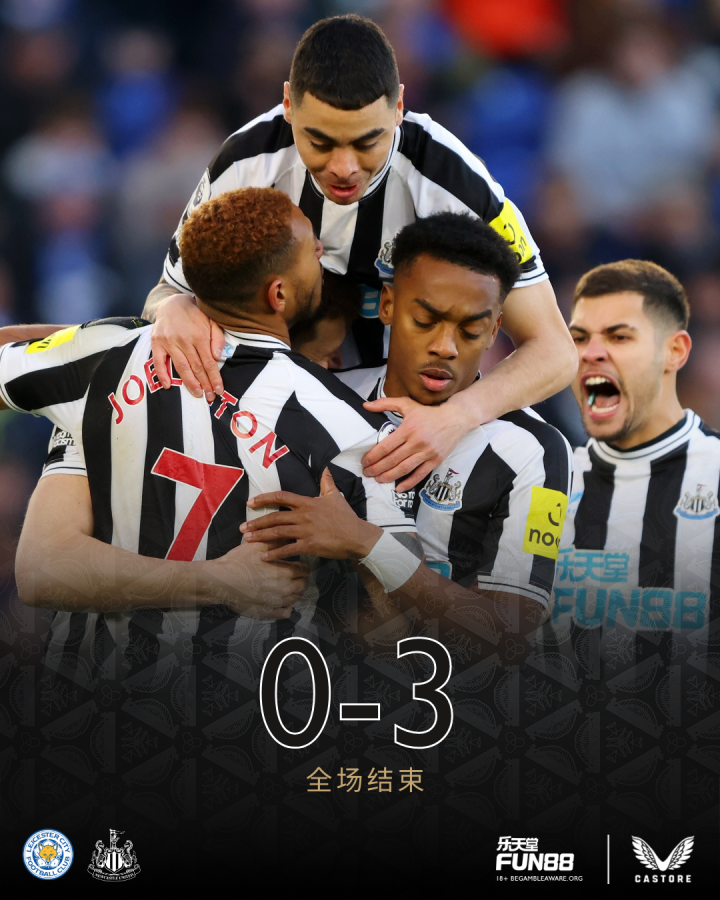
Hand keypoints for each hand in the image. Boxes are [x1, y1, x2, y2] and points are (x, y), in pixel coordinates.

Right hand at [151, 294, 225, 400]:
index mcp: (199, 335)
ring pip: (181, 367)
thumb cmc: (195, 314)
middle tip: (210, 397)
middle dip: (204, 384)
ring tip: (197, 394)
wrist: (172, 302)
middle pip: (196, 367)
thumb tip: (218, 356)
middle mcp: (184, 340)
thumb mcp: (212, 321)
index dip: (214, 378)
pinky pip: (159, 361)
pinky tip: (167, 385)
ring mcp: (169, 342)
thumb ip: (217, 338)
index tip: (219, 390)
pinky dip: (162, 374)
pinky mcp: (157, 342)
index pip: (209, 362)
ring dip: (189, 383)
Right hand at [204, 539, 309, 618]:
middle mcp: (286, 589)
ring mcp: (278, 603)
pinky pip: (286, 612)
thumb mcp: (258, 546)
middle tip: (289, 573)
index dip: (300, 564)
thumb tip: (289, 537)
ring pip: (295, 598)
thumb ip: (277, 542)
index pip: (305, 569)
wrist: (220, 581)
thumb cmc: (239, 562)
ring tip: (283, 585)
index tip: (294, 562)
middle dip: (299, 578)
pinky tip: (279, 600)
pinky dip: (286, 606)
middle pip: (302, 584)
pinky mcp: (269, 613)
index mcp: (285, 572)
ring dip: (293, 591)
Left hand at [241, 468, 380, 561]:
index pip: (281, 497)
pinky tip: (264, 557)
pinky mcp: (309, 546)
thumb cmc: (345, 516)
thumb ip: (327, 482)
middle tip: (242, 527)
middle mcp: (303, 516)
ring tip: (247, 539)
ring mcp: (305, 531)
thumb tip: (325, 468)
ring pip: (277, 532)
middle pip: (274, 517)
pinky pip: (288, 550)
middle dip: (256, 522)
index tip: (250, 502)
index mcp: (307, 502)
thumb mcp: (335, 496)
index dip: (263, 498)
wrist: (356, 535)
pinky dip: (275, 554)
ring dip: (260, 536)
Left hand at [361, 395, 470, 490]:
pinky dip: (409, 483)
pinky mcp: (436, 460)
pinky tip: (398, 488)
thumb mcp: (407, 404)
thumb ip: (386, 403)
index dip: (373, 456)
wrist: (456, 418)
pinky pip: (420, 474)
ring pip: (405, 468)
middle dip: (377, 468)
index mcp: (408, 429)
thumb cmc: (429, 412)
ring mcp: (427, 452)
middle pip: (393, 459)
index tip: (365, 462)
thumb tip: (366, 406)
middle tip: (367, 473)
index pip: (386, 446)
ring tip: (378, 480)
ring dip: (389, 476)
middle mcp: (417, 442)